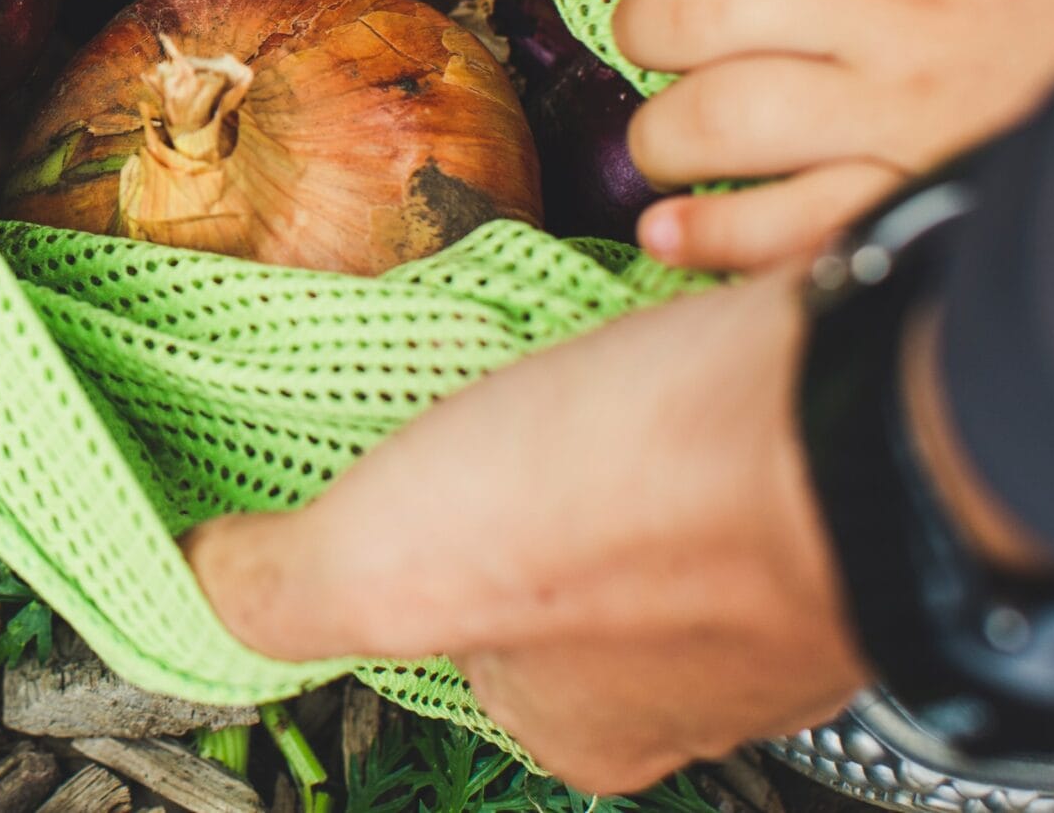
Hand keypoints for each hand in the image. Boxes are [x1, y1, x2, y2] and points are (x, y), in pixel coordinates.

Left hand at [186, 273, 861, 793]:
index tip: (364, 464)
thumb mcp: (385, 560)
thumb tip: (190, 582)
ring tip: (537, 353)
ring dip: (578, 419)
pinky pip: (703, 425)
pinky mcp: (808, 465)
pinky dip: (660, 379)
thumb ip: (277, 588)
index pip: (435, 635)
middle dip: (491, 470)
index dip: (383, 542)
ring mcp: (757, 568)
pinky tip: (636, 334)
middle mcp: (677, 667)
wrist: (863, 407)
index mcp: (571, 719)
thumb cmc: (644, 504)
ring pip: (627, 491)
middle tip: (453, 388)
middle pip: (534, 558)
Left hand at [580, 0, 1053, 270]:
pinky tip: (670, 229)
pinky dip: (706, 234)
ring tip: (661, 140)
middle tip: (644, 40)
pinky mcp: (926, 195)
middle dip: (641, 28)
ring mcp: (907, 105)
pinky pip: (780, 223)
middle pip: (696, 9)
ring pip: (715, 117)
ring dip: (660, 135)